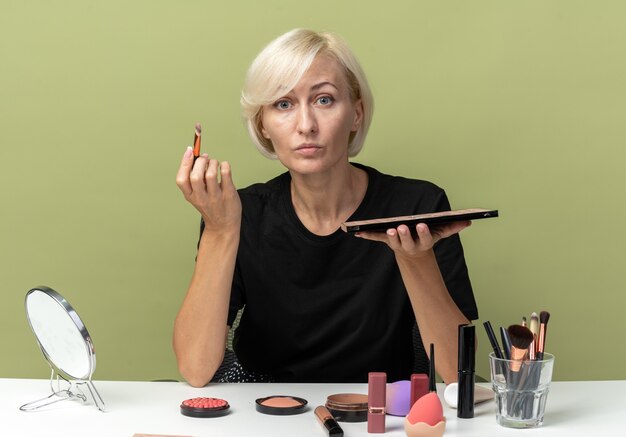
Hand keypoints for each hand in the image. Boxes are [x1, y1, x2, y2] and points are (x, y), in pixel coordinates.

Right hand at [175, 147, 241, 232]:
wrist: (223, 225)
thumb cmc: (210, 206)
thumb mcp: (197, 195)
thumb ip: (196, 178)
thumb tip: (198, 154)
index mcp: (190, 196)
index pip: (181, 179)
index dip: (184, 163)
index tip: (190, 150)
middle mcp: (201, 198)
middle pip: (195, 176)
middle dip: (200, 162)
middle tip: (206, 158)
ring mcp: (215, 197)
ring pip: (210, 175)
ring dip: (213, 163)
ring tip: (215, 163)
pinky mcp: (229, 195)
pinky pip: (226, 175)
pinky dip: (224, 165)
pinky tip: (224, 167)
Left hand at [355, 220, 470, 259]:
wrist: (412, 254)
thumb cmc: (426, 239)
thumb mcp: (440, 234)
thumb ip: (452, 227)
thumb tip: (469, 221)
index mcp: (423, 242)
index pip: (425, 238)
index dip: (423, 233)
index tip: (422, 225)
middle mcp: (410, 246)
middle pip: (407, 241)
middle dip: (404, 235)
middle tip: (401, 227)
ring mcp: (397, 245)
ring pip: (392, 241)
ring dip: (389, 236)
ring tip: (387, 229)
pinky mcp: (386, 241)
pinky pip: (375, 238)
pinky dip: (366, 235)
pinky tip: (356, 232)